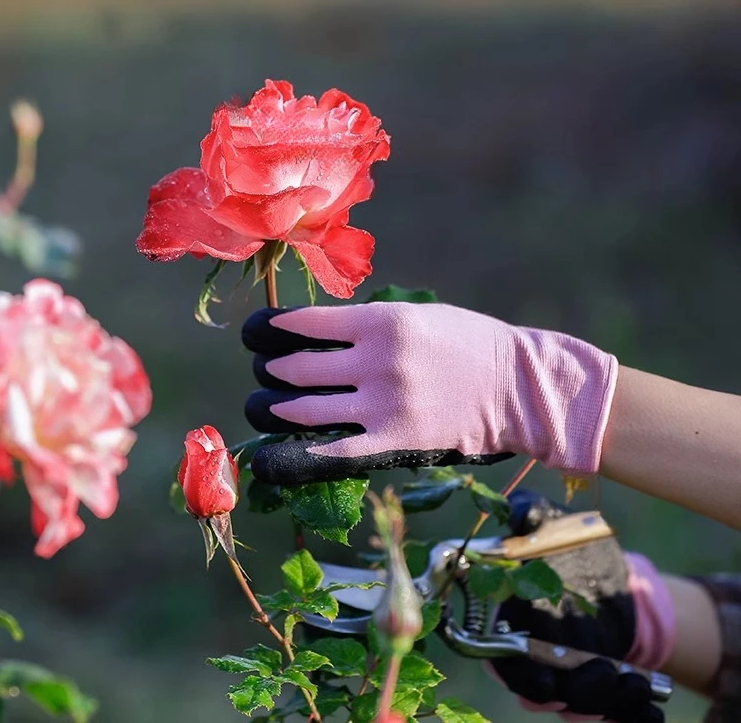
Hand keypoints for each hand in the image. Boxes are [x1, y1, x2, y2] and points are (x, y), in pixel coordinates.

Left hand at [242, 303, 616, 484]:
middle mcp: (376, 360)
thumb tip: (309, 332)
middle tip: (263, 372)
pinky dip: (292, 457)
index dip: (267, 330)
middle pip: (293, 367)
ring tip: (263, 405)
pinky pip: (330, 452)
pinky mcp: (394, 442)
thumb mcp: (417, 315)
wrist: (518, 387)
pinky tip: (267, 458)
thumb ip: (365, 325)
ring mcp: (384, 404)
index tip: (255, 334)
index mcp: (381, 321)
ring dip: (271, 408)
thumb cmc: (467, 344)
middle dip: (266, 371)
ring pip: (301, 410)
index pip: (302, 323)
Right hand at [489, 490, 670, 722]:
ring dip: (604, 700)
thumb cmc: (562, 538)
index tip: (545, 685)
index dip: (519, 674)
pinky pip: (603, 708)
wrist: (602, 565)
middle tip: (606, 671)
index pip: (500, 657)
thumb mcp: (544, 516)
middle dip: (574, 692)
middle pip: (540, 691)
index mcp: (507, 614)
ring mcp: (559, 669)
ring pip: (574, 703)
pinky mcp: (589, 680)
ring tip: (636, 683)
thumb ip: (525, 513)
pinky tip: (649, 707)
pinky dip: (624, 712)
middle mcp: (527, 648)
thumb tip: (513, 514)